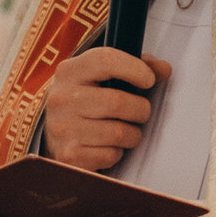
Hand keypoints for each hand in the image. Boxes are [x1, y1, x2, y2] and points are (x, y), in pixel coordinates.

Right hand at [41, 49, 170, 171]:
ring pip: (119, 132)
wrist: (52, 135)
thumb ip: (134, 67)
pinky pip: (111, 155)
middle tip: (140, 112)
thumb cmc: (85, 101)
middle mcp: (62, 98)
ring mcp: (64, 128)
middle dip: (140, 109)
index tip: (148, 79)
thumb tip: (164, 69)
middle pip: (118, 101)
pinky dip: (116, 152)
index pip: (106, 60)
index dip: (135, 69)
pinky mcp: (69, 156)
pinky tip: (106, 146)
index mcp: (69, 72)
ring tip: (124, 131)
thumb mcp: (100, 77)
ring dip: (132, 134)